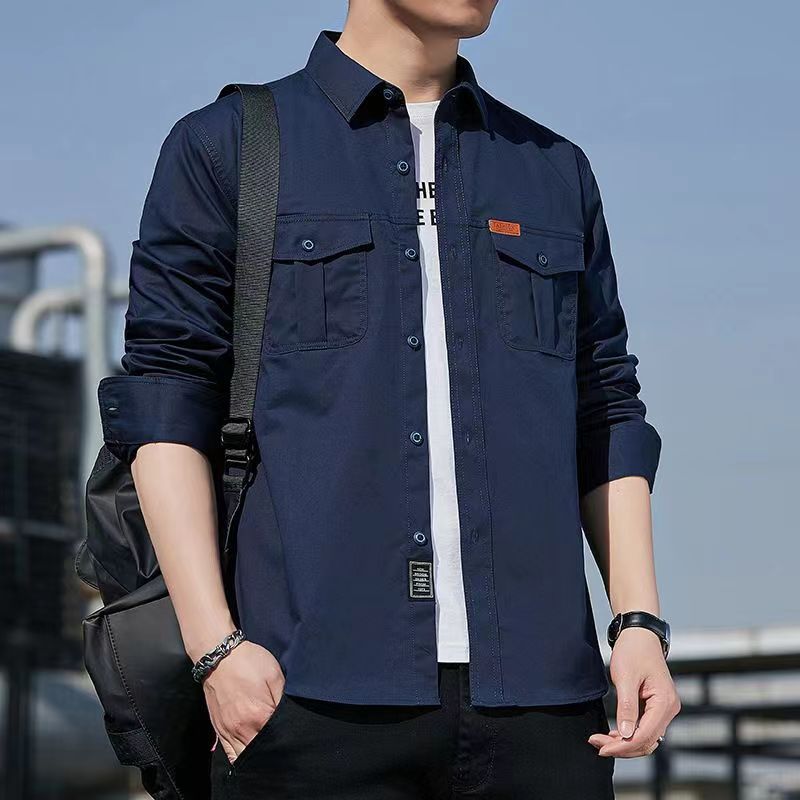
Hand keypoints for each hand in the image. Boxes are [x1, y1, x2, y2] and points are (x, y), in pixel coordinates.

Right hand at [202, 641, 285, 763]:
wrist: (220, 656)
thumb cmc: (249, 663)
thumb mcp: (275, 675)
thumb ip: (283, 701)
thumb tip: (290, 719)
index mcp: (259, 716)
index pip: (278, 739)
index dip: (287, 738)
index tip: (293, 734)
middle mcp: (242, 729)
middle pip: (261, 753)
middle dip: (273, 751)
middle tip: (282, 745)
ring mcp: (228, 731)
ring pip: (244, 758)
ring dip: (256, 758)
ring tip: (268, 752)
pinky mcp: (219, 729)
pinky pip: (230, 754)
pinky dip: (240, 759)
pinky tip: (250, 756)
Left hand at [588, 627, 680, 757]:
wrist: (639, 634)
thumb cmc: (633, 651)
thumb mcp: (625, 677)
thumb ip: (626, 707)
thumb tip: (625, 735)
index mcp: (665, 702)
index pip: (645, 736)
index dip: (622, 746)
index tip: (601, 747)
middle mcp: (669, 709)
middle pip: (647, 741)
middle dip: (621, 747)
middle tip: (597, 744)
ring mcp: (664, 709)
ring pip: (646, 737)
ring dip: (624, 743)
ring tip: (601, 740)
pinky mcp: (656, 707)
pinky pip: (645, 728)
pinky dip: (629, 734)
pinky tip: (613, 734)